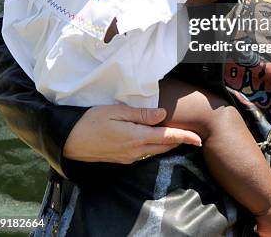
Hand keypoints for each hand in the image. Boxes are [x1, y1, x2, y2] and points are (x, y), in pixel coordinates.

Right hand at [63, 105, 201, 163]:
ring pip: (155, 151)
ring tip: (180, 136)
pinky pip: (145, 153)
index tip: (199, 138)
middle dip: (180, 141)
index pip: (167, 137)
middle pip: (164, 147)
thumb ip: (141, 114)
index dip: (185, 137)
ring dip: (169, 144)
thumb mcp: (116, 111)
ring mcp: (129, 157)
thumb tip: (162, 115)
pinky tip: (157, 138)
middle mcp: (136, 150)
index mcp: (136, 137)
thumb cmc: (91, 121)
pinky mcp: (123, 159)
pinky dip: (156, 146)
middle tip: (194, 136)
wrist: (71, 141)